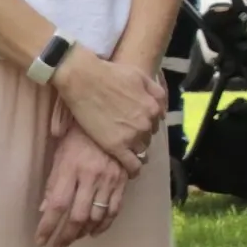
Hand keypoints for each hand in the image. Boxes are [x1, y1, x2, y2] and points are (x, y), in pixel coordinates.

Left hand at [34, 108, 137, 246]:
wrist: (111, 115)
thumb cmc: (80, 134)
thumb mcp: (61, 153)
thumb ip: (53, 182)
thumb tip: (45, 208)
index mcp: (71, 167)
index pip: (57, 204)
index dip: (48, 226)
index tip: (40, 240)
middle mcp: (91, 175)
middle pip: (77, 215)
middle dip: (66, 236)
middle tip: (57, 246)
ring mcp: (109, 179)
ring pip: (97, 215)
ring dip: (83, 232)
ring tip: (73, 238)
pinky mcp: (123, 180)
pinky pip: (115, 209)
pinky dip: (104, 224)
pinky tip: (94, 231)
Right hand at [49, 47, 163, 164]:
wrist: (84, 79)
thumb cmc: (110, 74)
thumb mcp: (141, 76)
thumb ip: (156, 93)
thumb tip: (162, 110)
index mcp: (153, 108)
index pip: (155, 123)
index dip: (145, 123)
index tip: (135, 123)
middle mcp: (146, 124)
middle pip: (148, 137)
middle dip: (139, 135)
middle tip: (125, 132)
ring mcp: (131, 136)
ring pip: (140, 149)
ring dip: (134, 149)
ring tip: (124, 147)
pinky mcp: (116, 146)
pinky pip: (131, 164)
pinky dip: (133, 169)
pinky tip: (131, 172)